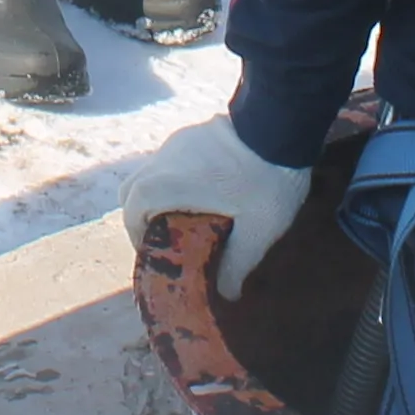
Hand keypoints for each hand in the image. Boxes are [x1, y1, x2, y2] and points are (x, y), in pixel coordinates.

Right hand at [121, 117, 314, 297]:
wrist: (283, 120)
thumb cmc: (266, 179)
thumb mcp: (258, 231)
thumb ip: (238, 264)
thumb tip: (228, 294)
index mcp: (168, 184)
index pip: (132, 211)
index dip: (136, 235)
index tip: (154, 252)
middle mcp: (163, 160)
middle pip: (132, 190)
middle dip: (141, 216)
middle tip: (166, 237)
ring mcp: (176, 142)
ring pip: (150, 172)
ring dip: (158, 195)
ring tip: (186, 216)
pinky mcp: (193, 132)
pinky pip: (169, 160)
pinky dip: (172, 179)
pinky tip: (204, 191)